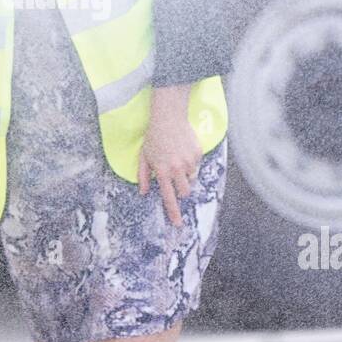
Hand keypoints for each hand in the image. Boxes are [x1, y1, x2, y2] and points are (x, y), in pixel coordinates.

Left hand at [137, 86, 201, 227]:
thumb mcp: (143, 156)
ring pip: (191, 179)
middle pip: (184, 192)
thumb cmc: (153, 137)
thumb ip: (143, 176)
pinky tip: (183, 151)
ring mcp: (189, 162)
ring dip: (185, 176)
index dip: (173, 212)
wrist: (169, 118)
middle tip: (175, 179)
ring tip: (178, 161)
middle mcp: (176, 169)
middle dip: (181, 191)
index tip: (177, 223)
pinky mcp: (198, 154)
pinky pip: (196, 166)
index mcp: (162, 171)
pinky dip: (191, 163)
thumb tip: (143, 192)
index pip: (168, 197)